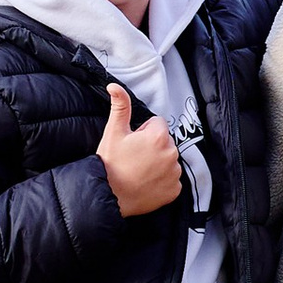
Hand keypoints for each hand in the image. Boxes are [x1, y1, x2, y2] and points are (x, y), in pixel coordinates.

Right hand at [98, 80, 183, 215]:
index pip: (157, 124)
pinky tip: (146, 182)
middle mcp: (171, 153)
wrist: (108, 196)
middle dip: (152, 146)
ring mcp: (174, 173)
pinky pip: (171, 179)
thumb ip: (120, 106)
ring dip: (158, 162)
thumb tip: (114, 86)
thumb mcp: (113, 132)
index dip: (143, 132)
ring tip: (138, 170)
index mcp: (158, 136)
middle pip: (164, 141)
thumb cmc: (110, 164)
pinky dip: (162, 180)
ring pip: (168, 159)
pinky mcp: (174, 190)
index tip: (132, 144)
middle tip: (134, 158)